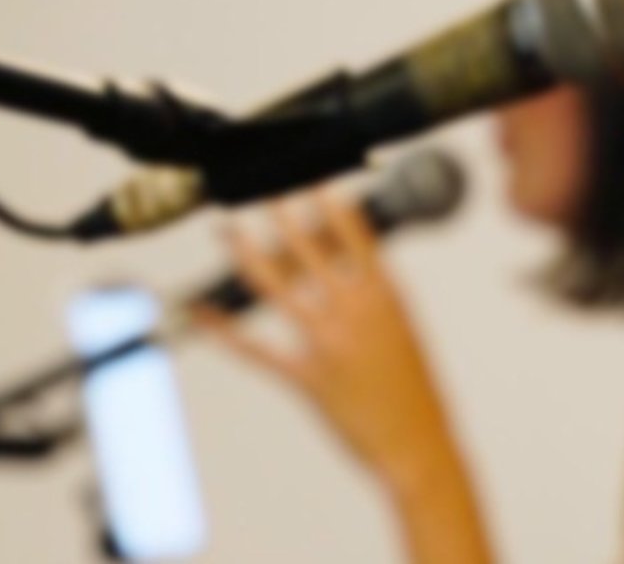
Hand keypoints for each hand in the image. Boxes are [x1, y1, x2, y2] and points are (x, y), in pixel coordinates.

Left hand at [198, 188, 463, 495]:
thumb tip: (351, 257)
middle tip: (260, 190)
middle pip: (310, 251)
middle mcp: (356, 313)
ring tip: (228, 232)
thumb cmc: (416, 389)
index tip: (310, 178)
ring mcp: (329, 345)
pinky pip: (259, 349)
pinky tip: (203, 311)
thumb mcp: (405, 327)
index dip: (329, 203)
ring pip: (278, 290)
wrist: (419, 445)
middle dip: (280, 217)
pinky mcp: (308, 380)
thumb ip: (376, 292)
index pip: (355, 235)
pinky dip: (225, 330)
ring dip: (247, 256)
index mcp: (386, 296)